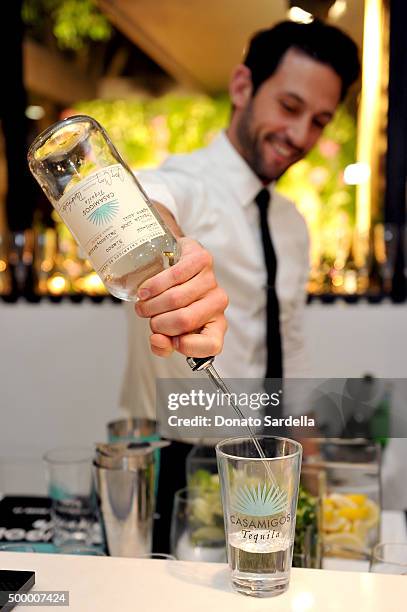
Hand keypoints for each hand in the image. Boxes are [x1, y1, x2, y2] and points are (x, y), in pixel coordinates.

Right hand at [134, 237, 227, 356]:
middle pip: (184, 321)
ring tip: (144, 303)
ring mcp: (211, 280)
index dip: (186, 347)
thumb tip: (157, 340)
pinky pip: (175, 276)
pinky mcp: (202, 259)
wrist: (173, 265)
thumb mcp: (168, 329)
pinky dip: (154, 285)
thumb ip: (163, 344)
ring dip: (151, 304)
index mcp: (216, 325)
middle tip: (149, 318)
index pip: (212, 344)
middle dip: (157, 323)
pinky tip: (146, 290)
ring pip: (175, 299)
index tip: (170, 341)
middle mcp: (218, 303)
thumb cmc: (174, 302)